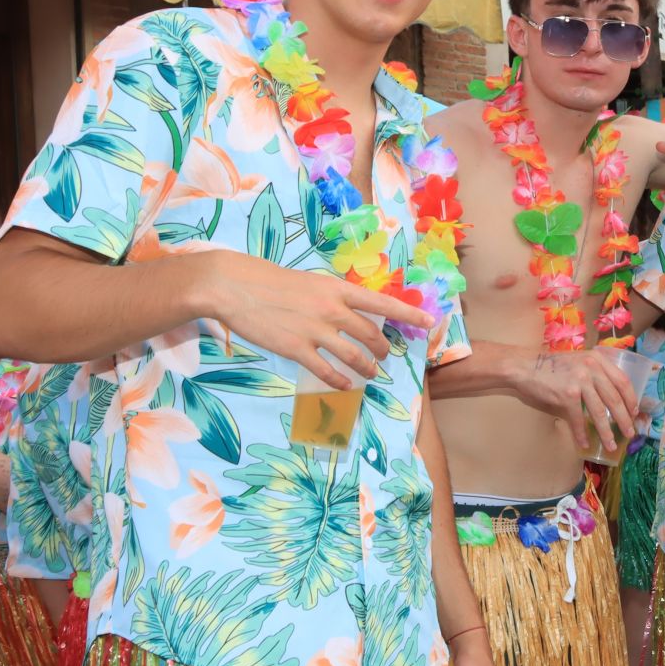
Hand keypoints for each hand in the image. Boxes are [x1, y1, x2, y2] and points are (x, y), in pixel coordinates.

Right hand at [198, 252, 431, 388]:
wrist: (234, 286)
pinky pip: (327, 371)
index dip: (409, 313)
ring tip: (373, 373)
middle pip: (370, 334)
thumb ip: (331, 296)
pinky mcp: (296, 349)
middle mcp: (332, 310)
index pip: (382, 303)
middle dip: (382, 348)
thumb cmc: (268, 280)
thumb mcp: (309, 281)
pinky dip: (340, 380)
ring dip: (368, 367)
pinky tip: (346, 385)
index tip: (429, 321)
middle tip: (385, 355)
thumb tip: (346, 311)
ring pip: (354, 355)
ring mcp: (315, 331)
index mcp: (336, 289)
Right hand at [518, 348, 641, 453]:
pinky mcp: (567, 395)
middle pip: (615, 399)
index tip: (634, 413)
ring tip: (611, 445)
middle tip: (630, 434)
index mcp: (598, 359)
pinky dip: (582, 433)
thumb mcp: (579, 361)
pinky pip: (579, 419)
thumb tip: (610, 399)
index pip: (623, 381)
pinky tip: (585, 443)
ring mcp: (580, 382)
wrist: (525, 367)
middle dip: (625, 420)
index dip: (631, 399)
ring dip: (607, 432)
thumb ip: (595, 373)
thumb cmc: (552, 366)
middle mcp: (592, 368)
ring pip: (599, 412)